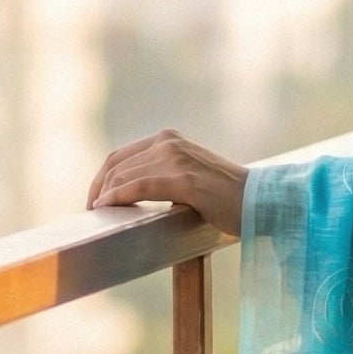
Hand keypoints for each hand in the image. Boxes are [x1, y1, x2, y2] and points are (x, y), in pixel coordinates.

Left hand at [87, 131, 247, 237]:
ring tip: (97, 214)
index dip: (100, 178)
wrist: (260, 200)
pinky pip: (139, 187)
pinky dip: (117, 197)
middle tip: (92, 212)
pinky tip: (106, 208)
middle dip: (97, 189)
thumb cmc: (227, 197)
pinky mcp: (184, 179)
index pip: (120, 156)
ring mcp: (176, 159)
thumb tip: (127, 195)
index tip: (94, 200)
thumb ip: (162, 176)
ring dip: (104, 196)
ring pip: (124, 176)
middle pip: (117, 165)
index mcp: (169, 139)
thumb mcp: (189, 176)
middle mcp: (169, 143)